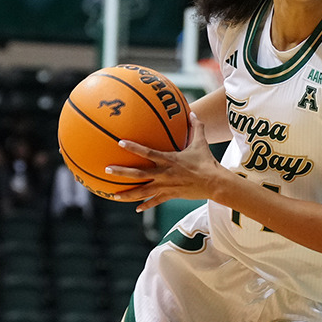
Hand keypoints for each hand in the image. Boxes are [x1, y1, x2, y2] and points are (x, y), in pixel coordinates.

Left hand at [103, 111, 229, 212]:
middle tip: (107, 170)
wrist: (215, 183)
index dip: (134, 147)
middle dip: (122, 172)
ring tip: (114, 195)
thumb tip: (194, 112)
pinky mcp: (170, 195)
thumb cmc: (207, 162)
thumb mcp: (201, 143)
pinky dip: (146, 205)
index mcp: (169, 160)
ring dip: (128, 194)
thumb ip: (196, 127)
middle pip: (138, 174)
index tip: (120, 143)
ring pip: (143, 191)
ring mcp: (166, 186)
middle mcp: (164, 174)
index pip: (148, 152)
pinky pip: (155, 201)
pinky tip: (136, 209)